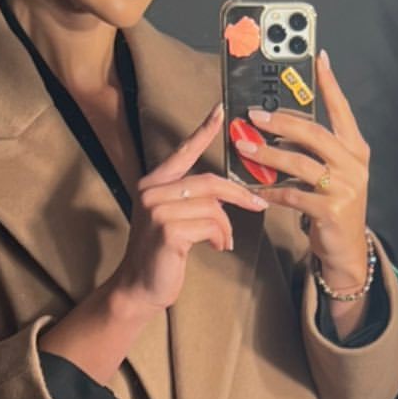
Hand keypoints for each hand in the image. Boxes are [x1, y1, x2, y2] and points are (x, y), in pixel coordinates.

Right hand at [115, 102, 268, 311]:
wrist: (139, 287)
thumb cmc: (160, 255)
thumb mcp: (172, 219)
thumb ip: (191, 200)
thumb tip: (226, 195)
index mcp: (153, 184)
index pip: (183, 152)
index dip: (203, 131)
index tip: (220, 112)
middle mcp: (152, 192)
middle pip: (208, 182)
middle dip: (238, 194)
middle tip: (258, 205)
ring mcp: (158, 211)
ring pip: (213, 206)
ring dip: (226, 226)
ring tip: (223, 241)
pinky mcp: (168, 231)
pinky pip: (211, 225)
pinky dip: (221, 237)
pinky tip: (218, 248)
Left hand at [234, 49, 370, 285]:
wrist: (347, 249)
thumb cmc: (334, 204)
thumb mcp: (334, 172)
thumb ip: (316, 149)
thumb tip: (279, 125)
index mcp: (356, 149)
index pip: (342, 110)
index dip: (330, 84)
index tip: (318, 60)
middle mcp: (354, 165)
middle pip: (314, 134)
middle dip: (281, 122)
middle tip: (254, 115)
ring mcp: (345, 188)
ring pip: (299, 164)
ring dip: (267, 155)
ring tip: (244, 147)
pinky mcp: (331, 211)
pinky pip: (293, 195)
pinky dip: (270, 191)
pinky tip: (254, 188)